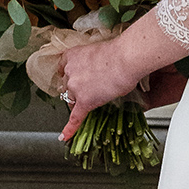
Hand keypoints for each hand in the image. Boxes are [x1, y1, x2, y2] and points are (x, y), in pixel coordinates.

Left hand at [57, 20, 177, 144]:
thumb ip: (91, 64)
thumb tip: (97, 74)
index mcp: (70, 56)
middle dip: (76, 90)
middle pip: (67, 86)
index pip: (63, 70)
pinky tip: (64, 136)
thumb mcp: (97, 52)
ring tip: (95, 97)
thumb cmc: (118, 54)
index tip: (74, 79)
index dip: (71, 77)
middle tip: (91, 88)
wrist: (125, 59)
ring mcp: (75, 87)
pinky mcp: (84, 101)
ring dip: (80, 101)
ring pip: (71, 99)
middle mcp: (69, 71)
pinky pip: (75, 117)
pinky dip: (69, 128)